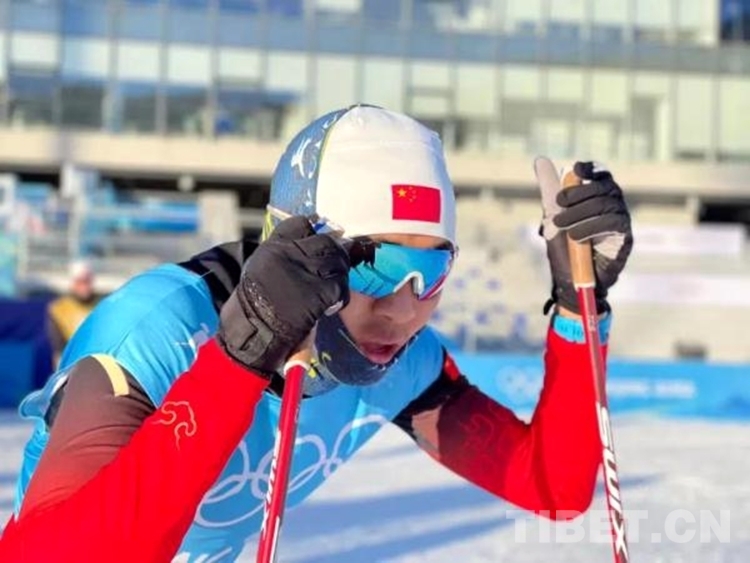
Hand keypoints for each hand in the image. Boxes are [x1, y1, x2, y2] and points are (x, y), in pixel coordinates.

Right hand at [216, 216, 350, 376]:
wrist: (252, 334)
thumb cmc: (254, 307)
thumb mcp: (260, 270)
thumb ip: (284, 255)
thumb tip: (312, 247)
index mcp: (273, 247)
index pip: (302, 224)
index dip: (316, 232)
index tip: (323, 241)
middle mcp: (289, 254)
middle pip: (326, 242)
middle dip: (335, 254)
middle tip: (336, 268)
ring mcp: (305, 272)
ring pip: (338, 262)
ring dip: (340, 276)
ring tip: (332, 289)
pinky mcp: (319, 292)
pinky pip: (341, 286)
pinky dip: (340, 297)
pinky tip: (330, 306)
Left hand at [539, 161, 632, 314]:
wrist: (571, 281)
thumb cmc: (564, 249)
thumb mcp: (553, 216)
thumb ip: (550, 190)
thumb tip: (540, 159)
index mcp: (597, 198)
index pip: (600, 175)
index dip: (590, 169)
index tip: (576, 170)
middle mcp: (613, 206)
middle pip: (604, 187)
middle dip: (578, 192)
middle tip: (558, 204)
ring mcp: (621, 221)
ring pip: (607, 203)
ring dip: (580, 212)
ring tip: (562, 225)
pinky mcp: (625, 238)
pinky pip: (613, 223)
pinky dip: (592, 226)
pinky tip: (577, 236)